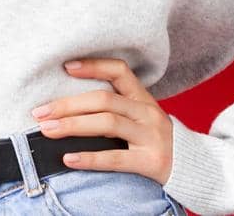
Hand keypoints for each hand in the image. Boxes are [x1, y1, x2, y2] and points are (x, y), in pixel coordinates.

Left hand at [30, 58, 174, 184]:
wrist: (193, 168)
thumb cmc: (155, 140)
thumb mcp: (141, 117)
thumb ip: (116, 107)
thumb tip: (67, 105)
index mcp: (144, 98)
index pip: (119, 71)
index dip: (93, 66)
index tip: (66, 66)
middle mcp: (148, 113)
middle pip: (104, 99)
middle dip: (68, 104)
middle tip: (40, 111)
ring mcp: (151, 136)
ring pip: (108, 123)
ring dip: (73, 125)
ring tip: (47, 129)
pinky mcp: (151, 162)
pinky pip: (116, 158)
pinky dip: (89, 158)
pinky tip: (68, 158)